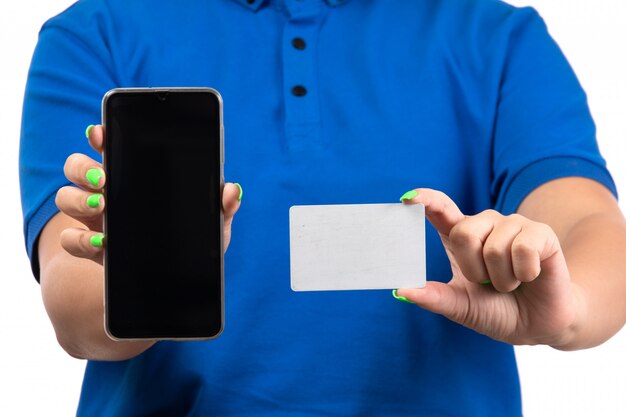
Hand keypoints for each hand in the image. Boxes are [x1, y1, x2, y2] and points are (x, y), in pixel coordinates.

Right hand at [55, 124, 241, 263]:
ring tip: (103, 208)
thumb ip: (222, 207)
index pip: (110, 148)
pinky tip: (101, 243)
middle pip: (76, 166)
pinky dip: (79, 240)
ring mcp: (95, 221)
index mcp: (135, 178)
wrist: (176, 284)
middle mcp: (108, 193)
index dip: (100, 136)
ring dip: (79, 200)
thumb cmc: (193, 244)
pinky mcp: (90, 249)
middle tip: (103, 179)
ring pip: (66, 197)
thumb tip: (231, 190)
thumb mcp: (213, 226)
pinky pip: (69, 240)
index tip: (99, 132)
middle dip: (82, 167)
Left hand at [396, 188, 583, 346]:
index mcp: (459, 236)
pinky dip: (524, 273)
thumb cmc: (495, 310)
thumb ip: (434, 297)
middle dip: (474, 269)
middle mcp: (485, 224)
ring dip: (502, 278)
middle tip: (487, 284)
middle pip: (465, 233)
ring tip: (510, 283)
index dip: (425, 199)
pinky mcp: (540, 232)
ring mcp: (513, 225)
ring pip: (494, 247)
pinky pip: (523, 248)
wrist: (537, 324)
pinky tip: (529, 276)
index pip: (440, 209)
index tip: (409, 198)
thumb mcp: (460, 307)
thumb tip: (402, 290)